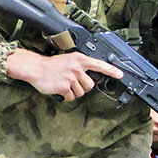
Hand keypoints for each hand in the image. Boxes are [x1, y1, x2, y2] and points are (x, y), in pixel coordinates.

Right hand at [6, 48, 122, 100]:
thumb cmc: (52, 65)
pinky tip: (60, 90)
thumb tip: (93, 78)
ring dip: (74, 92)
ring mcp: (70, 78)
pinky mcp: (64, 87)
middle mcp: (77, 68)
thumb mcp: (69, 60)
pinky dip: (66, 97)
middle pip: (90, 85)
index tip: (120, 74)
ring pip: (81, 93)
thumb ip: (81, 67)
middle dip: (83, 87)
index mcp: (80, 59)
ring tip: (64, 84)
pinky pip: (71, 97)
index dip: (111, 70)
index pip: (99, 65)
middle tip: (72, 83)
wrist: (36, 68)